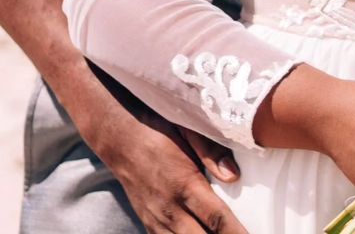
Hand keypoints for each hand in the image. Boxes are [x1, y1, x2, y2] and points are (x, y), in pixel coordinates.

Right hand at [79, 80, 247, 233]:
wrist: (120, 139)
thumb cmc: (158, 130)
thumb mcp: (187, 131)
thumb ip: (211, 151)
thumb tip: (234, 174)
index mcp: (184, 185)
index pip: (217, 219)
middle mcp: (170, 209)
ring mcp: (157, 220)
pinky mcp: (149, 224)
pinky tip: (200, 233)